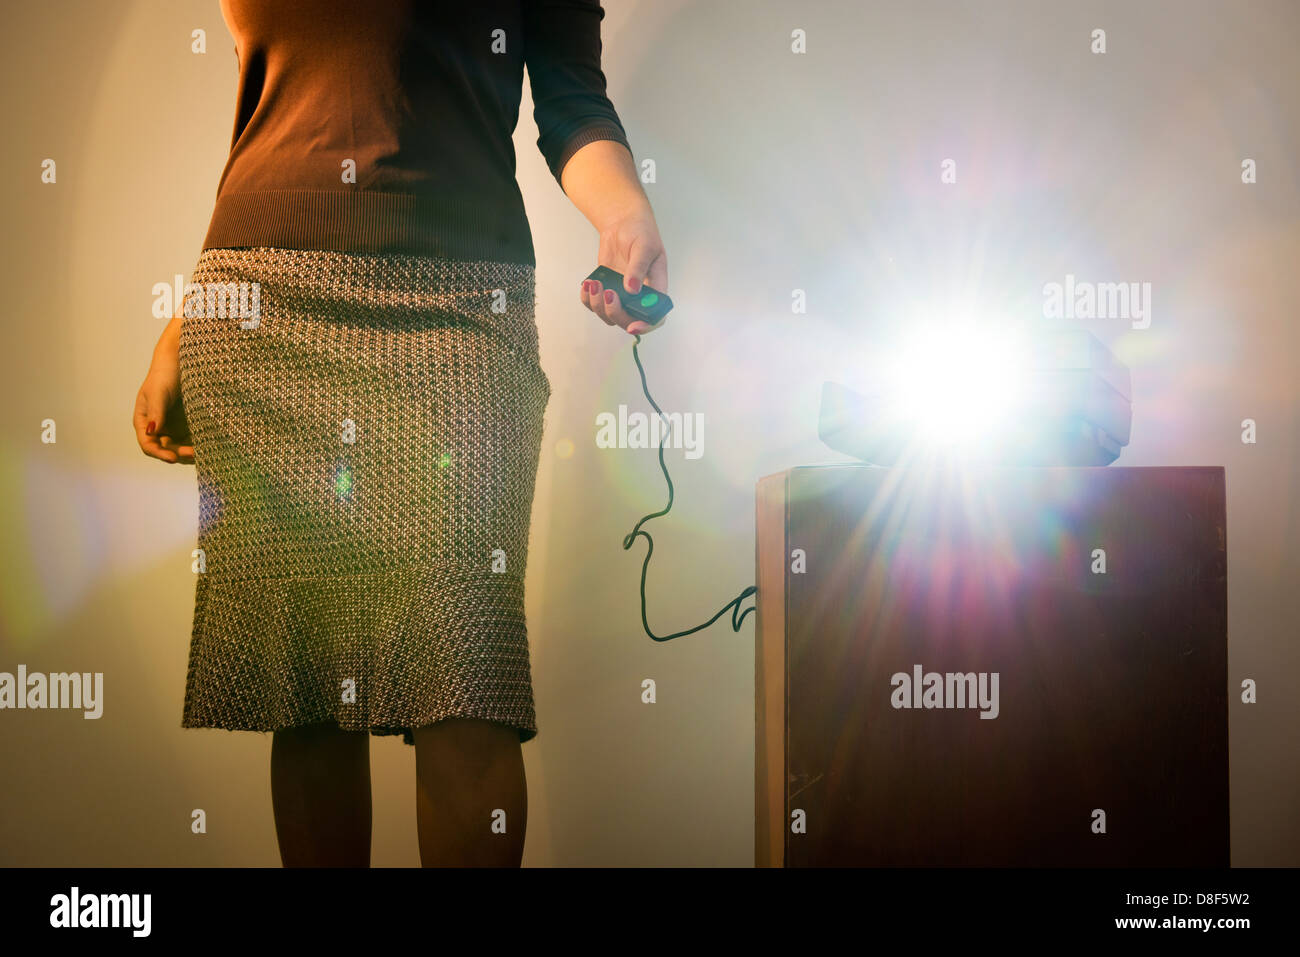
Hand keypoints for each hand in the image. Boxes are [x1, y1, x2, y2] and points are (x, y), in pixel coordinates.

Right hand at [134, 318, 193, 463]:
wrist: (183, 361)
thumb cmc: (165, 374)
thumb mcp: (159, 392)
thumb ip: (156, 412)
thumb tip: (151, 433)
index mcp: (144, 422)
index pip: (148, 445)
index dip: (159, 454)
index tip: (173, 458)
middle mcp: (158, 428)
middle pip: (166, 449)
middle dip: (178, 454)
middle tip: (194, 454)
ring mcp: (174, 428)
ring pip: (181, 448)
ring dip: (190, 452)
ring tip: (204, 451)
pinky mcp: (190, 425)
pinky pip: (193, 440)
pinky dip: (200, 444)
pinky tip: (209, 445)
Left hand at [579, 208, 667, 335]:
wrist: (624, 223)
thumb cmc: (641, 232)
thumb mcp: (644, 246)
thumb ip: (638, 268)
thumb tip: (633, 288)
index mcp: (655, 289)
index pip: (656, 317)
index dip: (645, 326)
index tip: (632, 326)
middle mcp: (639, 297)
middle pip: (628, 320)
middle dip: (615, 313)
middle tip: (608, 293)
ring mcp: (621, 294)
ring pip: (608, 315)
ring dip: (598, 305)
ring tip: (595, 284)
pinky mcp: (606, 288)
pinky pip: (594, 304)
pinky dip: (587, 299)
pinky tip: (587, 284)